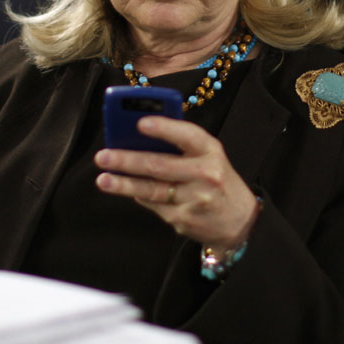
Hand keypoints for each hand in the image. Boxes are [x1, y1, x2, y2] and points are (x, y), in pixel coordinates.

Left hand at [94, 116, 258, 252]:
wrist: (241, 221)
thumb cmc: (216, 180)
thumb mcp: (208, 156)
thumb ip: (180, 146)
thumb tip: (136, 138)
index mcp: (211, 151)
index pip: (187, 135)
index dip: (164, 128)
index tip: (140, 122)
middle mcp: (205, 174)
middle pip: (160, 166)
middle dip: (128, 161)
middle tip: (103, 156)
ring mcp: (194, 200)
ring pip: (151, 190)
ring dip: (123, 184)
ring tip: (103, 180)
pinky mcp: (184, 219)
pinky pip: (154, 205)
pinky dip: (139, 196)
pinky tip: (126, 190)